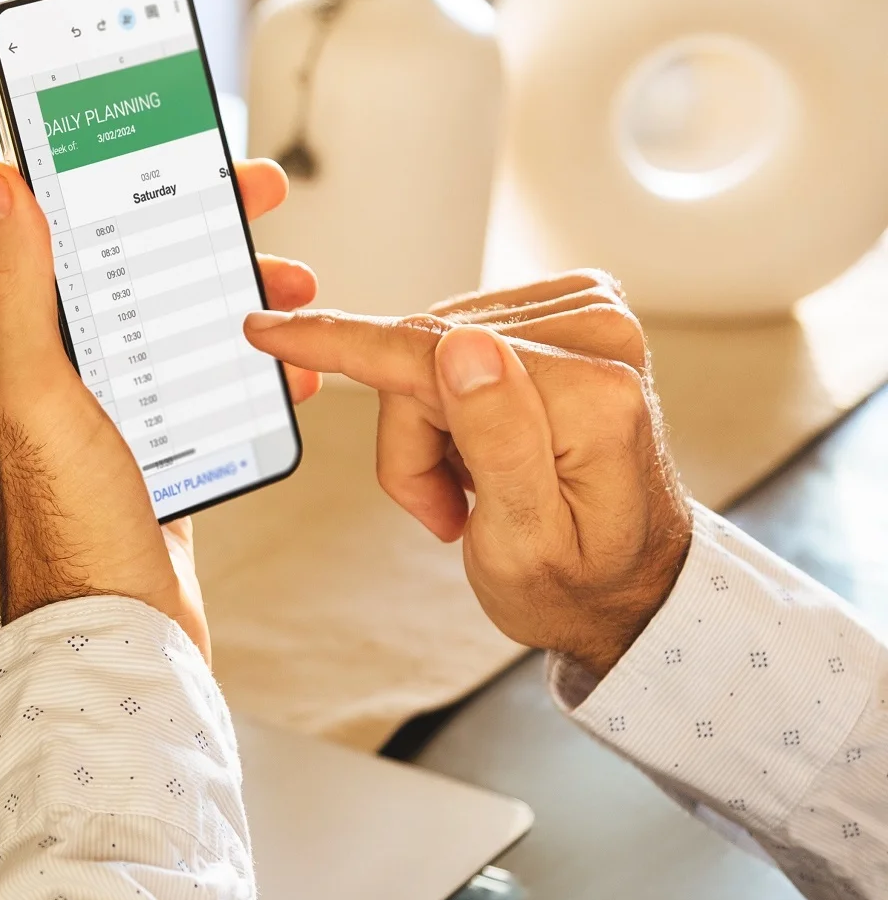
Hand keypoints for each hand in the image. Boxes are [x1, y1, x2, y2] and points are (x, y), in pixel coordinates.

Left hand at [0, 159, 318, 658]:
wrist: (118, 640)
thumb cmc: (68, 528)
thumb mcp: (36, 390)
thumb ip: (15, 285)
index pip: (54, 240)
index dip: (119, 190)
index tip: (183, 159)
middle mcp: (37, 385)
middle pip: (120, 277)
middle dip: (194, 240)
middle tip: (260, 210)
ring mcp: (93, 422)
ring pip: (165, 328)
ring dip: (228, 300)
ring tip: (290, 291)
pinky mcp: (143, 458)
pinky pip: (196, 389)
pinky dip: (240, 369)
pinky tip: (286, 368)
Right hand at [242, 270, 693, 674]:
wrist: (628, 583)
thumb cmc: (577, 580)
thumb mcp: (525, 543)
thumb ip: (499, 440)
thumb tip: (461, 346)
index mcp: (594, 395)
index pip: (433, 355)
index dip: (344, 345)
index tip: (270, 330)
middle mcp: (602, 337)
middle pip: (424, 354)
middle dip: (410, 435)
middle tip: (444, 507)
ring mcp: (590, 318)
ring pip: (431, 348)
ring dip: (427, 424)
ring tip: (468, 488)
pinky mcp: (572, 315)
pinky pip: (457, 340)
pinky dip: (448, 400)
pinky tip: (482, 446)